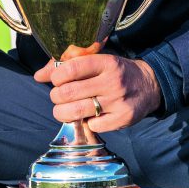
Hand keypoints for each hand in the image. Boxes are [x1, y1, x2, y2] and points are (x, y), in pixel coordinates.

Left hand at [34, 54, 161, 132]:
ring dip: (63, 112)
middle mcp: (113, 81)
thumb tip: (39, 76)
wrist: (149, 86)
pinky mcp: (123, 118)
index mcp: (106, 62)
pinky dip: (86, 123)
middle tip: (58, 97)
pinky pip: (93, 126)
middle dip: (56, 96)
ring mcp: (118, 101)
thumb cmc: (115, 72)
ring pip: (77, 111)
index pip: (72, 68)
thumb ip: (68, 66)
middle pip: (69, 92)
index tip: (56, 80)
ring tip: (63, 109)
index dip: (56, 76)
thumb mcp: (97, 61)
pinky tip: (89, 116)